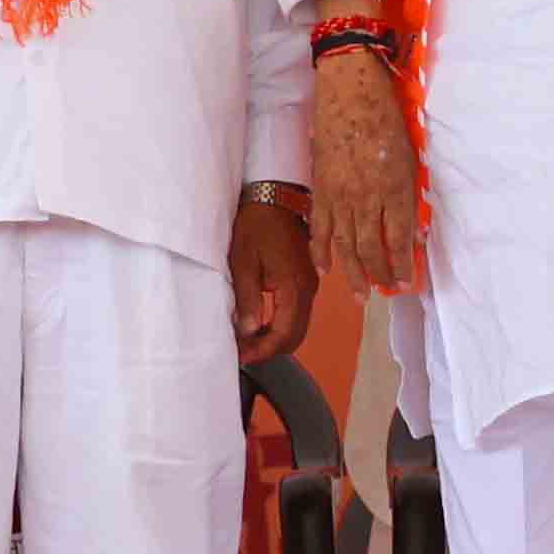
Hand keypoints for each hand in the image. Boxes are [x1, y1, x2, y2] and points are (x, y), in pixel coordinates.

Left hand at [231, 200, 318, 362]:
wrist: (274, 197)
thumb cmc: (257, 225)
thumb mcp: (243, 262)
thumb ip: (248, 299)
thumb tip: (249, 331)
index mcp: (294, 285)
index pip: (285, 334)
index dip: (263, 351)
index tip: (242, 355)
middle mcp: (308, 287)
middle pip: (296, 335)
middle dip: (270, 349)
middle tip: (243, 351)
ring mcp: (310, 282)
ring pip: (298, 326)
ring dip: (275, 337)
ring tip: (247, 339)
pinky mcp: (306, 278)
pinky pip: (297, 312)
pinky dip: (280, 324)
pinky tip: (260, 322)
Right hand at [311, 48, 424, 293]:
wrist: (349, 89)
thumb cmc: (386, 116)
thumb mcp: (409, 154)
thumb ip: (410, 193)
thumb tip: (414, 228)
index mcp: (394, 187)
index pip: (400, 238)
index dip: (404, 264)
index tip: (408, 282)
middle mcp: (366, 197)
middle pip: (370, 248)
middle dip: (379, 275)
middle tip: (386, 292)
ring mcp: (339, 195)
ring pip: (345, 245)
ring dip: (354, 273)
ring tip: (361, 295)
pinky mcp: (320, 188)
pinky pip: (319, 228)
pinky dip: (321, 250)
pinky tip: (326, 268)